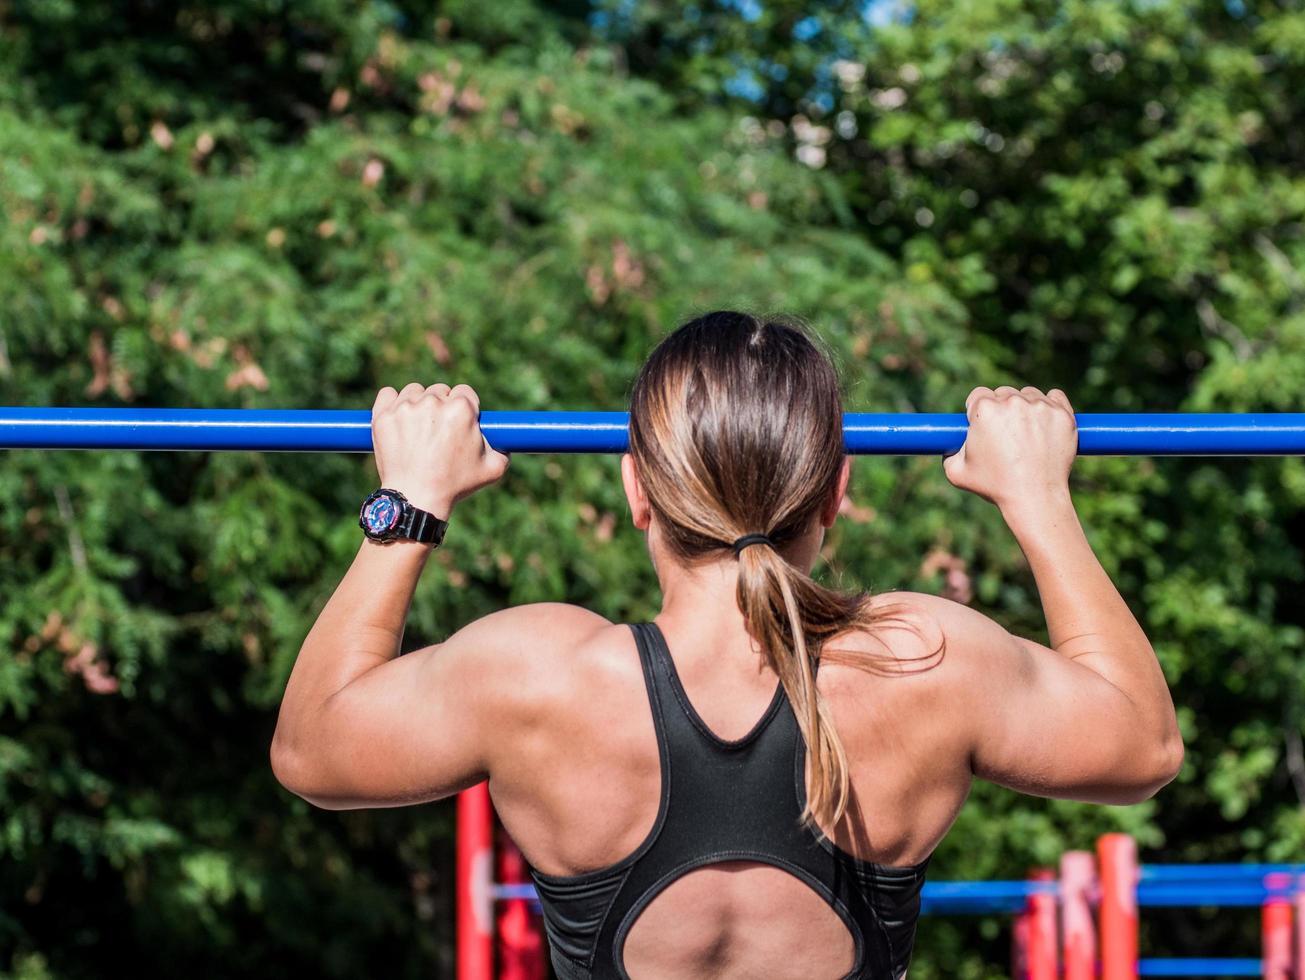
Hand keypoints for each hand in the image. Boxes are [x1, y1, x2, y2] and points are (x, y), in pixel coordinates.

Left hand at [371, 382, 509, 518]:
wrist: (415, 500)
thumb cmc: (455, 486)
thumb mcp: (492, 469)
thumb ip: (503, 449)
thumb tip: (505, 441)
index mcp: (461, 409)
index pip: (465, 392)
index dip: (464, 408)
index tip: (459, 423)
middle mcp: (433, 402)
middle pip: (440, 390)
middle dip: (442, 407)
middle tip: (439, 432)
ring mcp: (405, 407)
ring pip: (415, 392)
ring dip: (418, 404)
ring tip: (419, 430)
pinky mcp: (383, 415)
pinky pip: (388, 394)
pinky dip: (392, 403)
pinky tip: (399, 419)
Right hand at [943, 386, 1076, 512]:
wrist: (1035, 498)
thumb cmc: (995, 486)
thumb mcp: (956, 472)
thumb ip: (948, 452)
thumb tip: (951, 445)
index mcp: (984, 409)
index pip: (978, 395)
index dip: (977, 410)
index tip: (983, 424)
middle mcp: (1013, 401)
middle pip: (1003, 393)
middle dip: (1002, 409)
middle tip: (1005, 434)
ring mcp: (1041, 406)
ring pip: (1029, 395)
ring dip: (1025, 407)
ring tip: (1026, 434)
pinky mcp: (1063, 414)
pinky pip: (1055, 397)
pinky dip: (1050, 406)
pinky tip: (1044, 423)